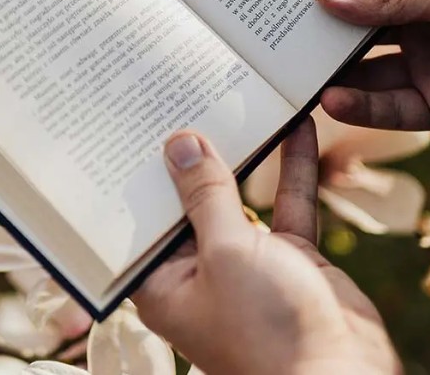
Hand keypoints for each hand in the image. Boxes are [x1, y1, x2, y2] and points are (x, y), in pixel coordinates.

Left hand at [133, 120, 400, 374]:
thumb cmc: (268, 331)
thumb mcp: (226, 253)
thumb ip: (206, 196)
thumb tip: (180, 144)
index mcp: (162, 281)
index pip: (139, 219)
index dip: (138, 175)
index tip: (134, 127)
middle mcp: (198, 270)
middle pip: (189, 203)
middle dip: (192, 156)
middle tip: (183, 98)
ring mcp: (247, 263)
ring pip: (239, 198)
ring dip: (245, 157)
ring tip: (236, 103)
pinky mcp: (290, 258)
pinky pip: (287, 205)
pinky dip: (292, 169)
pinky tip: (296, 127)